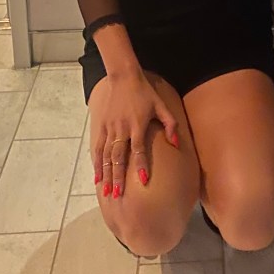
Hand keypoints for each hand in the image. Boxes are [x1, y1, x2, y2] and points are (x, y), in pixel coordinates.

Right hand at [93, 71, 178, 198]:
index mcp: (138, 125)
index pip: (139, 149)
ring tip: (107, 191)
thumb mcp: (161, 106)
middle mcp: (123, 129)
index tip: (143, 180)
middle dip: (119, 177)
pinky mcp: (102, 126)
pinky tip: (97, 177)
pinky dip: (97, 164)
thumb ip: (170, 124)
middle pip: (119, 157)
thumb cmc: (145, 93)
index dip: (142, 165)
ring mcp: (110, 128)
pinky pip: (98, 148)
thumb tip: (176, 143)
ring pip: (107, 156)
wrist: (124, 78)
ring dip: (107, 174)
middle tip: (118, 195)